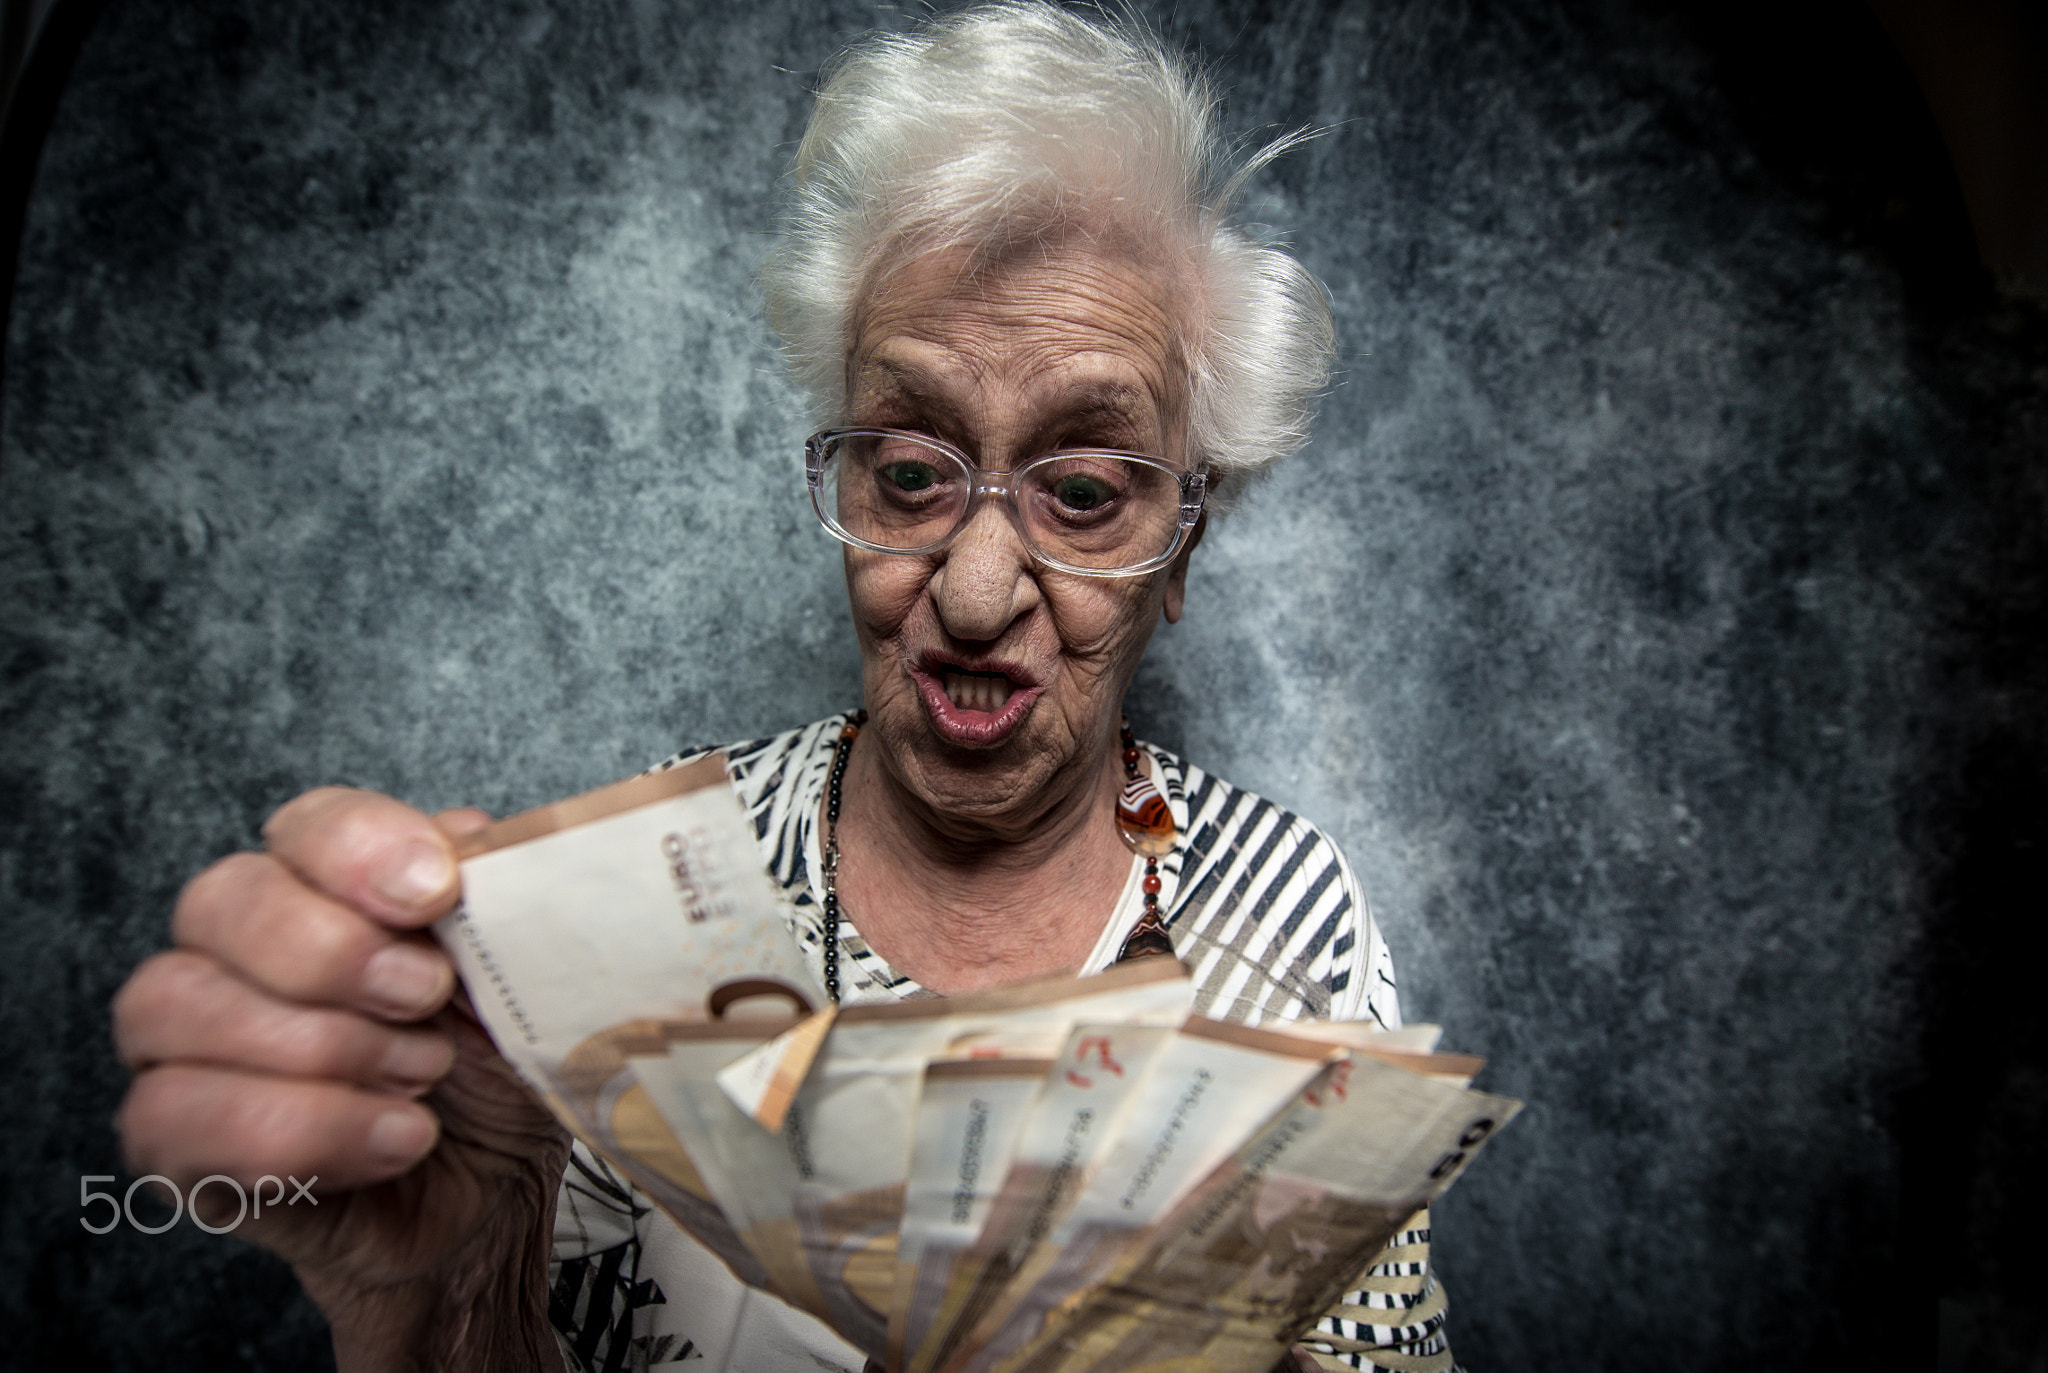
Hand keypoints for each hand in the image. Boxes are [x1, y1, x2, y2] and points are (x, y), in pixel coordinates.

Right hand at [112, 788, 568, 1359]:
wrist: (496, 1191)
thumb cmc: (496, 1069)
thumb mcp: (522, 976)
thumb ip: (497, 897)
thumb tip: (465, 837)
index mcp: (329, 883)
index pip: (306, 824)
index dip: (360, 850)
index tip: (435, 895)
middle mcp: (240, 947)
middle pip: (218, 900)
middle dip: (332, 953)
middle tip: (424, 1000)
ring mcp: (191, 1041)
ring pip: (173, 1003)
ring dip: (321, 1048)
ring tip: (421, 1080)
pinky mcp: (177, 1139)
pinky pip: (174, 1114)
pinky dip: (305, 1130)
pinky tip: (394, 1139)